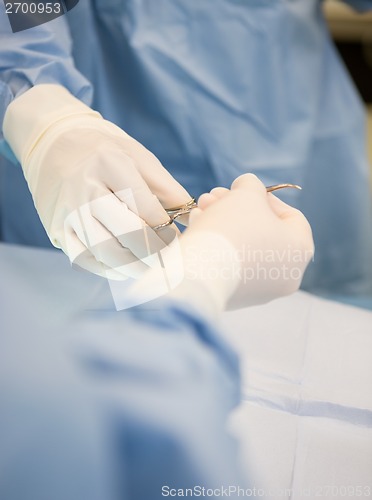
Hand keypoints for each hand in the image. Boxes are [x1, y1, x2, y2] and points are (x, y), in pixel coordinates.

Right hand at [3, 85, 191, 279]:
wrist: (54, 144)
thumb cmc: (106, 152)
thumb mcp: (140, 158)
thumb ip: (168, 190)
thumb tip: (195, 220)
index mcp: (111, 165)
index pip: (148, 211)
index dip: (169, 234)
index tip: (182, 243)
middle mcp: (86, 189)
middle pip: (129, 234)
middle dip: (156, 254)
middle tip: (171, 261)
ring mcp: (68, 211)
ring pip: (107, 252)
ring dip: (136, 267)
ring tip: (153, 268)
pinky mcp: (57, 229)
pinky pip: (86, 259)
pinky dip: (110, 270)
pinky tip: (127, 267)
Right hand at [179, 174, 313, 309]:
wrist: (200, 274)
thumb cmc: (232, 229)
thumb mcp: (246, 193)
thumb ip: (252, 185)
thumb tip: (248, 188)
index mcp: (300, 250)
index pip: (292, 217)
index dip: (265, 197)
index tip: (242, 189)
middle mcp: (287, 275)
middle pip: (263, 231)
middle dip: (236, 208)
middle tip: (214, 196)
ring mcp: (262, 291)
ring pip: (244, 247)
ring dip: (222, 223)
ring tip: (200, 209)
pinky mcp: (236, 299)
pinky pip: (231, 265)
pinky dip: (217, 246)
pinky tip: (198, 229)